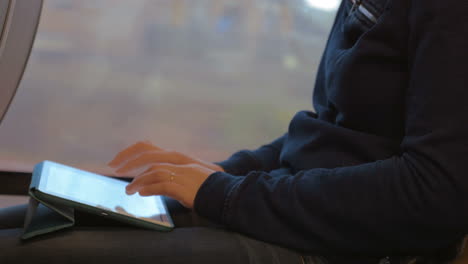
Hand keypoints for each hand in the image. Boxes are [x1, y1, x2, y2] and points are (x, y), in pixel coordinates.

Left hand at [108, 141, 223, 207]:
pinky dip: (150, 188)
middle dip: (128, 162)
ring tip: (129, 190)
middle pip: (148, 156)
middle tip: (115, 170)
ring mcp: (182, 172)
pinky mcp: (184, 185)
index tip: (116, 161)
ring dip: (138, 181)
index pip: (147, 147)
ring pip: (153, 171)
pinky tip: (142, 193)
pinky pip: (163, 185)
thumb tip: (146, 181)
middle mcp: (178, 160)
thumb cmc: (203, 185)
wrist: (223, 191)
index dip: (129, 152)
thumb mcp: (185, 173)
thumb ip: (167, 173)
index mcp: (176, 156)